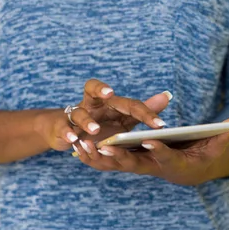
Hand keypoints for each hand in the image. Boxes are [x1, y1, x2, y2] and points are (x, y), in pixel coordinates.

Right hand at [41, 78, 171, 151]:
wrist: (66, 131)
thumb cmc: (100, 124)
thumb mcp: (122, 117)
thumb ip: (142, 109)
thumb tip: (167, 96)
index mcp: (108, 102)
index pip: (127, 101)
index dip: (144, 111)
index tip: (159, 124)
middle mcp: (91, 104)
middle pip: (93, 90)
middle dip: (102, 91)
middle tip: (110, 93)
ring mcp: (75, 115)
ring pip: (79, 113)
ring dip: (86, 121)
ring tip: (95, 130)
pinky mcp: (62, 127)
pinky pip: (64, 128)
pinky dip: (67, 133)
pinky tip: (73, 139)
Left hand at [72, 117, 228, 185]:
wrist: (191, 171)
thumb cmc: (202, 156)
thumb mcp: (215, 146)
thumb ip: (222, 136)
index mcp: (173, 163)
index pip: (165, 157)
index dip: (158, 150)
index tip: (149, 142)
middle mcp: (153, 167)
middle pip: (134, 165)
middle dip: (119, 157)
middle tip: (104, 147)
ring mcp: (139, 166)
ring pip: (116, 166)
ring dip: (99, 159)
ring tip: (82, 146)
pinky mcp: (130, 162)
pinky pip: (108, 163)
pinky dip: (93, 159)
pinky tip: (76, 150)